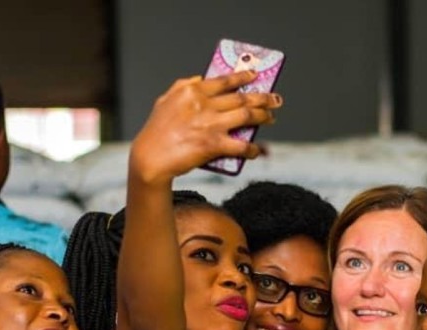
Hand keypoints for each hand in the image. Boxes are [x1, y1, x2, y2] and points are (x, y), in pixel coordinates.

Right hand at [129, 71, 281, 184]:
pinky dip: (253, 148)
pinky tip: (258, 150)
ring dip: (262, 116)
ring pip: (246, 115)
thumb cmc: (156, 131)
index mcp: (191, 91)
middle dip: (262, 97)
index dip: (243, 77)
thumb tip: (200, 77)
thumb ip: (182, 85)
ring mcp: (210, 124)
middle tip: (275, 99)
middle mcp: (203, 104)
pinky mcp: (213, 144)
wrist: (151, 158)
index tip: (255, 75)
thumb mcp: (165, 100)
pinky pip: (241, 146)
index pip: (224, 80)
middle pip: (241, 97)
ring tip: (271, 118)